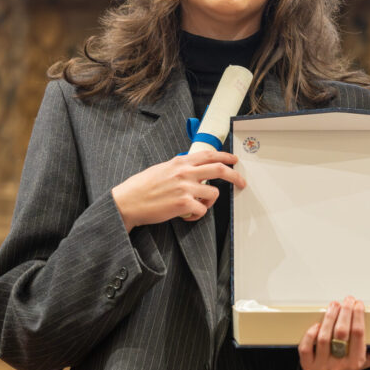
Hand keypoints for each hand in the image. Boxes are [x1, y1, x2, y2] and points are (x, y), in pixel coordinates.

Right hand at [111, 150, 246, 230]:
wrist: (128, 202)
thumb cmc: (142, 187)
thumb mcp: (162, 168)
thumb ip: (180, 167)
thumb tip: (193, 168)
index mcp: (180, 161)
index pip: (209, 154)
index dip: (225, 157)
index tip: (234, 160)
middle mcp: (185, 172)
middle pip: (220, 170)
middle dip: (235, 176)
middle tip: (241, 183)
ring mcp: (185, 188)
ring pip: (213, 193)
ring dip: (209, 202)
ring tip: (196, 205)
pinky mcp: (183, 204)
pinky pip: (203, 210)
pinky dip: (197, 215)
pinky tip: (187, 215)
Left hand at [298, 296, 369, 369]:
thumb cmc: (354, 361)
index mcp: (357, 362)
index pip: (358, 335)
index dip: (358, 316)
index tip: (358, 303)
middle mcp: (339, 366)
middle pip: (341, 334)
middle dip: (344, 313)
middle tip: (347, 300)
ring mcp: (322, 366)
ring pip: (323, 338)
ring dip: (329, 318)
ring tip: (334, 305)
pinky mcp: (307, 365)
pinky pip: (305, 349)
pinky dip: (309, 334)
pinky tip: (317, 323)